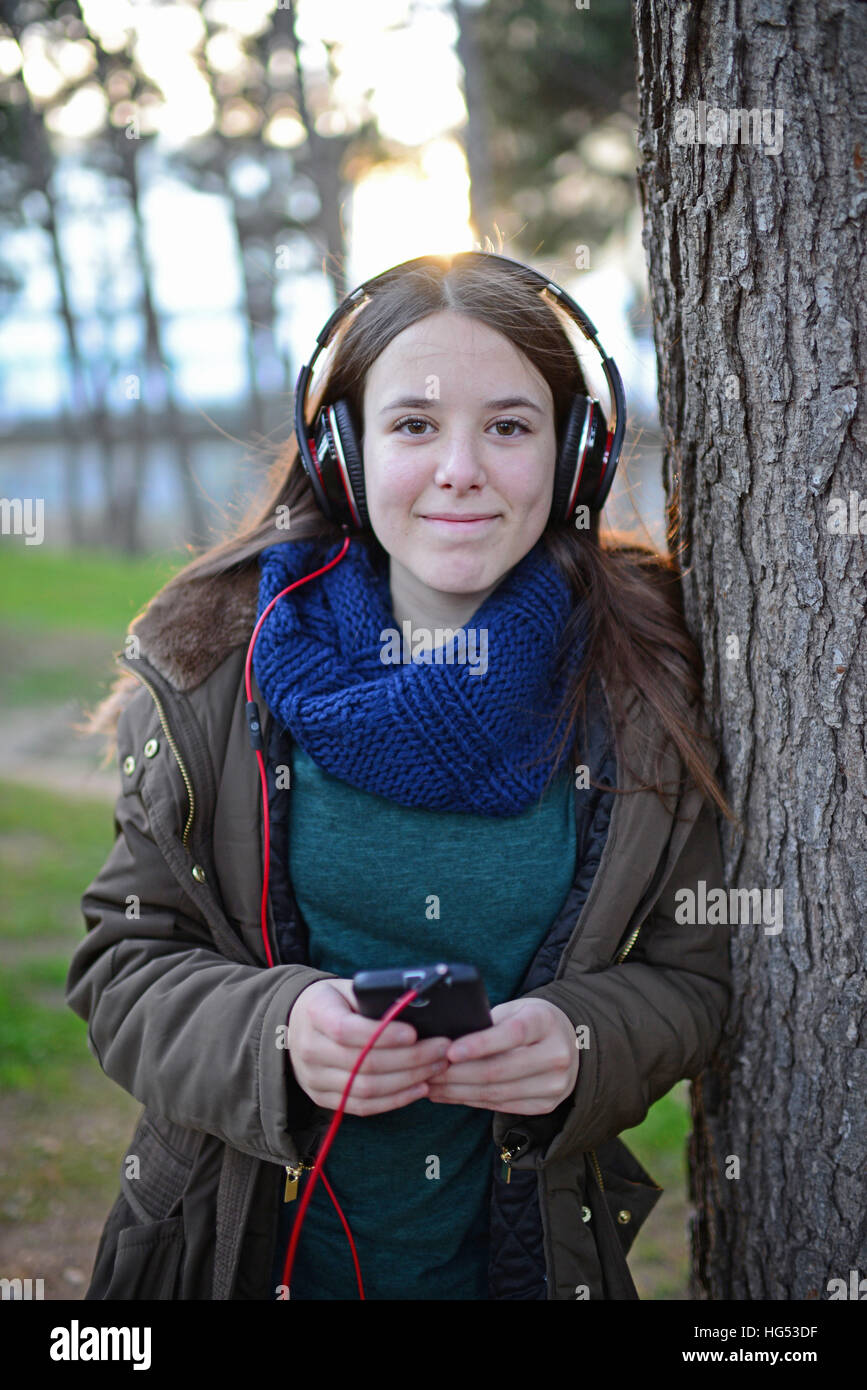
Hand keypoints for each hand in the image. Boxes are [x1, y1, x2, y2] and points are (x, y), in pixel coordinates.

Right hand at [286, 978, 451, 1115]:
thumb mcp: (349, 989)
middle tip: (441, 1049)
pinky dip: (395, 1100)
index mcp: (315, 1014)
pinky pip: (362, 1106)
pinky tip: (419, 1088)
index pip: (346, 1029)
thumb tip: (419, 1008)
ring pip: (366, 1088)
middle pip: (363, 1063)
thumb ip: (376, 998)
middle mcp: (309, 1049)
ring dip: (408, 1080)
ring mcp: (313, 1078)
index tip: (414, 1033)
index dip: (383, 1034)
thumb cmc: (335, 1002)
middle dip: (410, 1058)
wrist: (298, 1022)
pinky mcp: (322, 1097)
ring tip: (436, 1067)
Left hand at [426, 998, 579, 1114]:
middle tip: (429, 1071)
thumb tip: (445, 1040)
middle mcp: (555, 1054)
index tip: (450, 1051)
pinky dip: (472, 1101)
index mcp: (545, 1022)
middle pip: (500, 1069)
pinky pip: (501, 1106)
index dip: (479, 1045)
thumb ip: (488, 1022)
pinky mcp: (545, 1104)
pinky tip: (451, 1095)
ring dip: (459, 1091)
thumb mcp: (515, 1010)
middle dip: (458, 1073)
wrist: (568, 1042)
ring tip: (432, 1086)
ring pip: (497, 1093)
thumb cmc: (530, 1021)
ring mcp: (553, 1084)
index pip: (512, 1034)